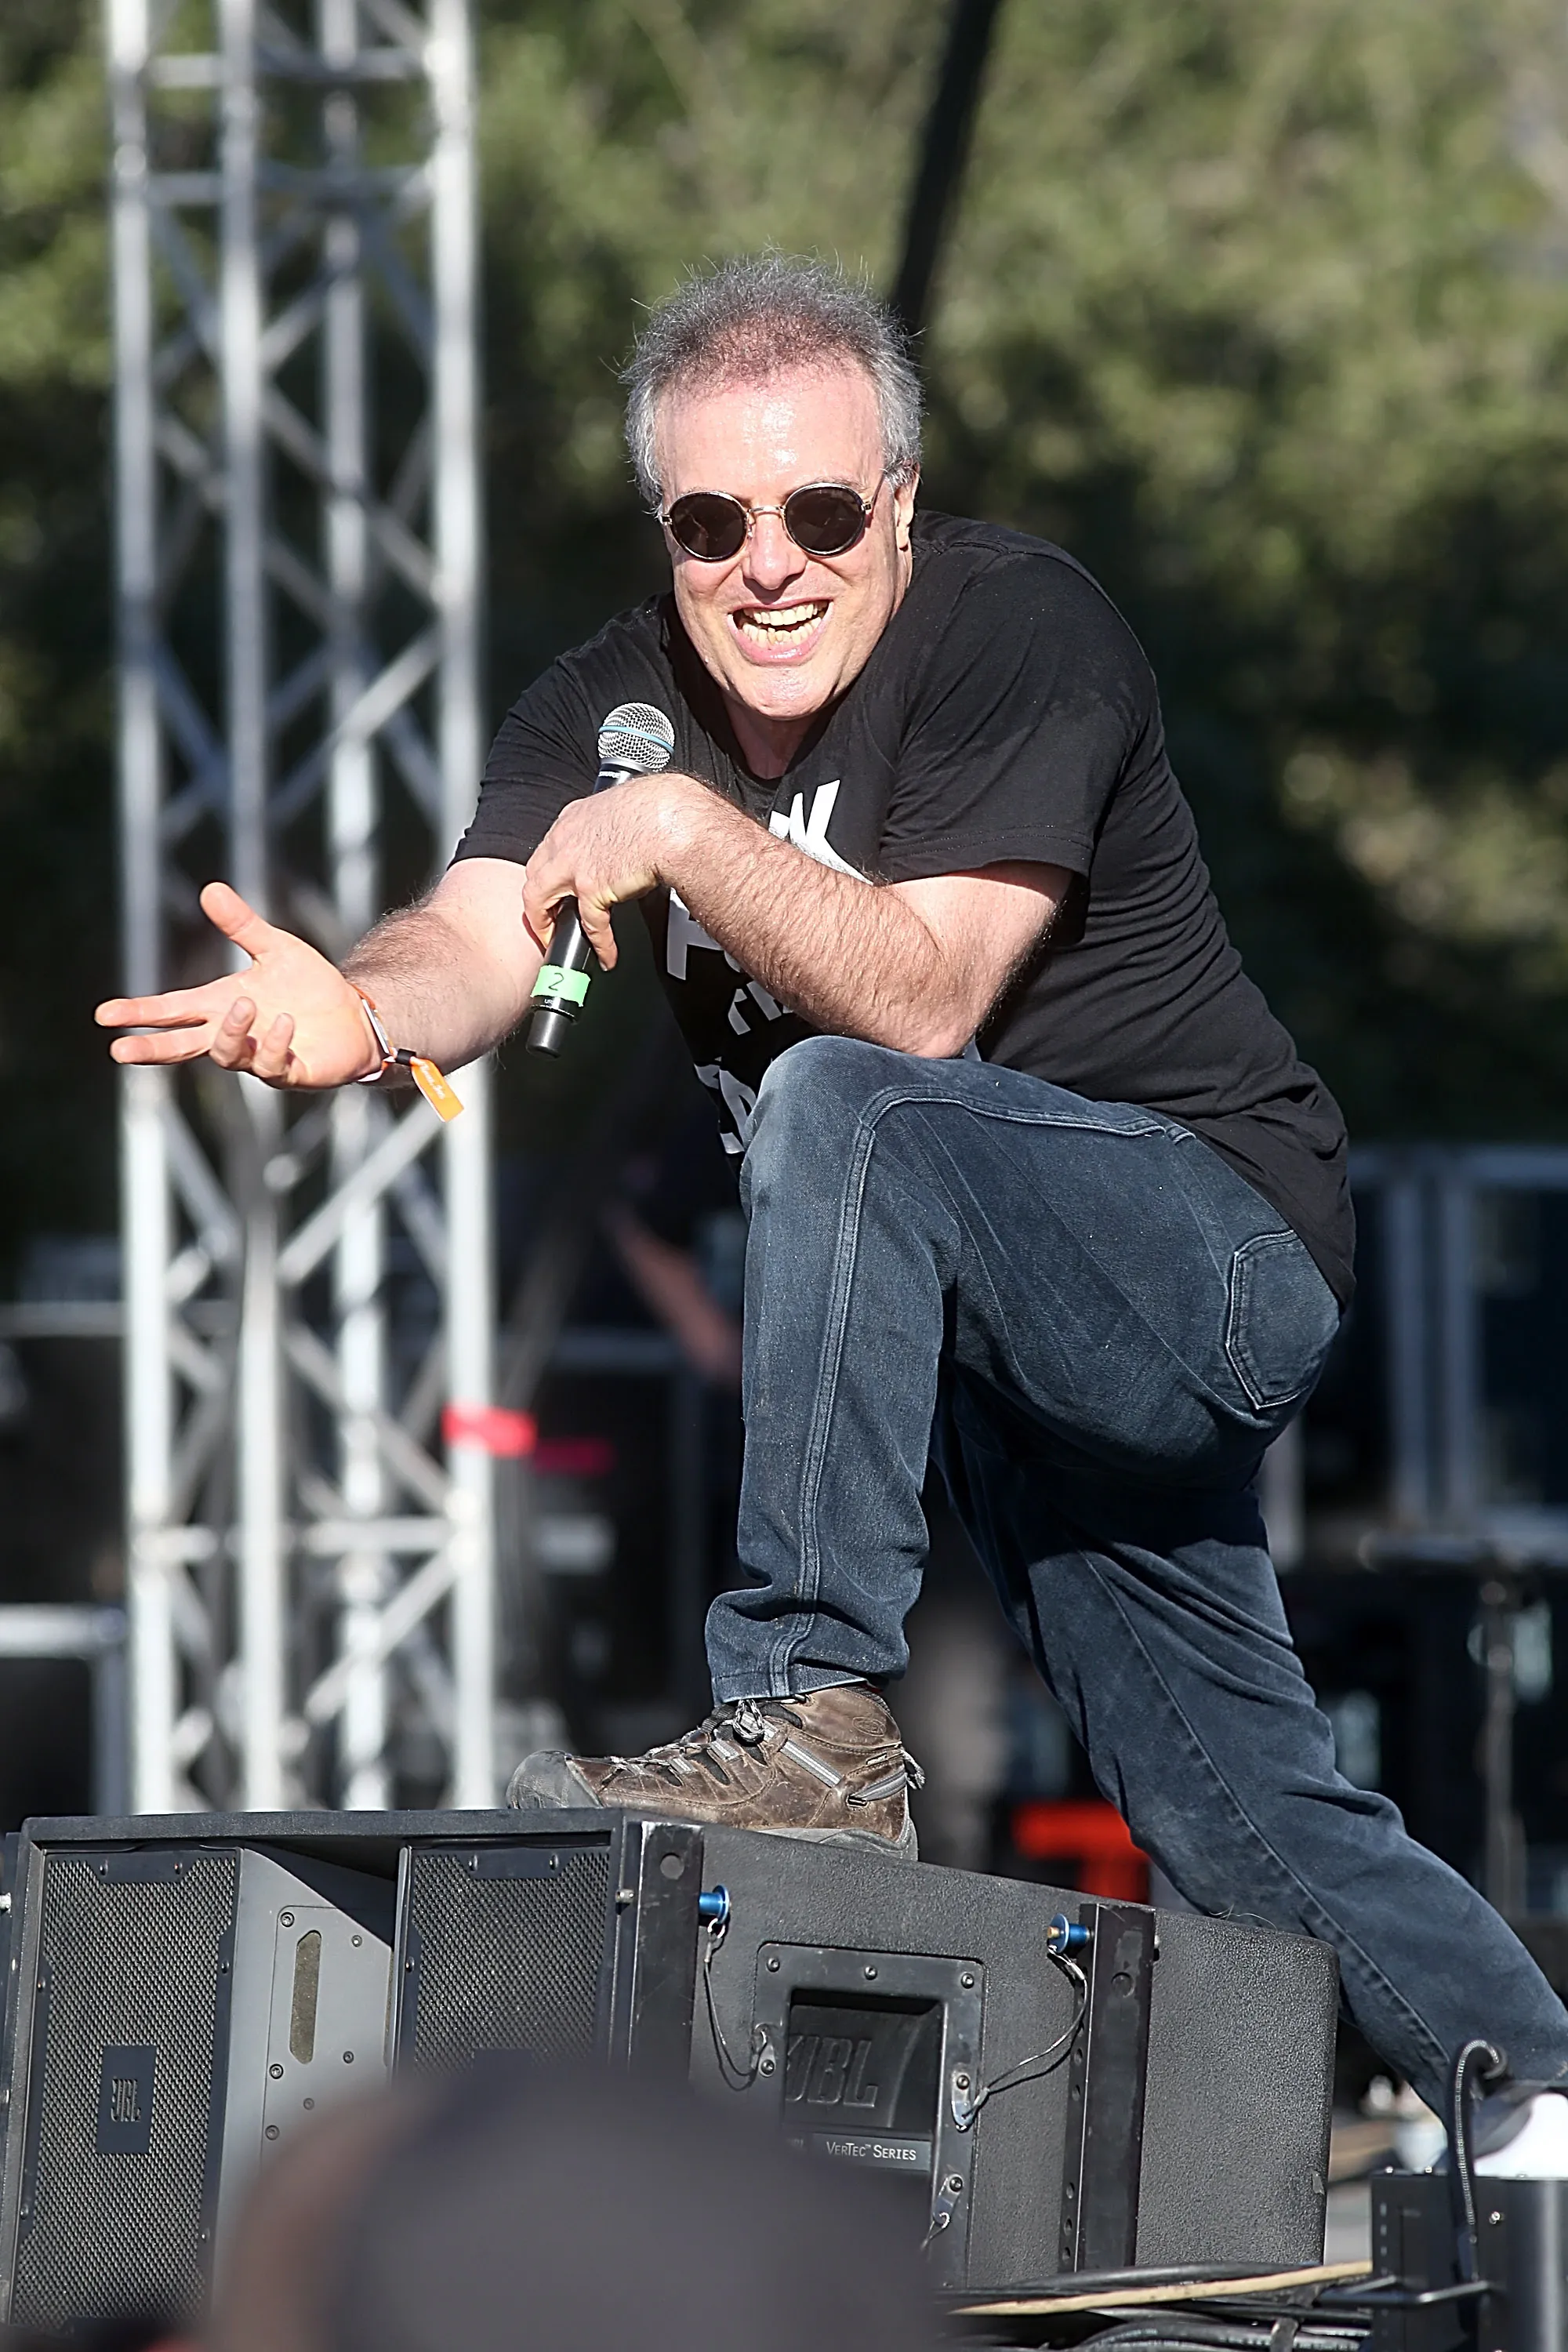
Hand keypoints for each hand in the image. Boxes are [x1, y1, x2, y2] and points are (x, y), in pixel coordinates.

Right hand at [95, 881, 380, 1087]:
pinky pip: (271, 1064)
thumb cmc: (309, 986)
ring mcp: (259, 1057)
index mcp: (221, 1005)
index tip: (105, 1015)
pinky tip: (284, 1022)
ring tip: (246, 1006)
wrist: (356, 1014)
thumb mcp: (275, 948)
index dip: (139, 1014)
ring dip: (231, 1032)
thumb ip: (242, 925)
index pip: (172, 1011)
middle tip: (120, 1051)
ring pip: (227, 1054)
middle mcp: (234, 1034)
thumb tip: (210, 889)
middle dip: (152, 1048)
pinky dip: (273, 1043)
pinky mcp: (290, 1071)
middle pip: (182, 1046)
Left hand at [522, 775, 693, 967]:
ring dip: (545, 924)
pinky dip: (599, 944)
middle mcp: (566, 839)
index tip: (555, 887)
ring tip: (556, 940)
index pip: (549, 849)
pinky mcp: (591, 887)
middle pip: (534, 875)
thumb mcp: (622, 809)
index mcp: (574, 818)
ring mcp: (573, 864)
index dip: (549, 872)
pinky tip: (606, 955)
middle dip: (538, 900)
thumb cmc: (661, 809)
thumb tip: (623, 845)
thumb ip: (611, 829)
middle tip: (548, 918)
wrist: (672, 818)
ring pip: (539, 899)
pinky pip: (589, 924)